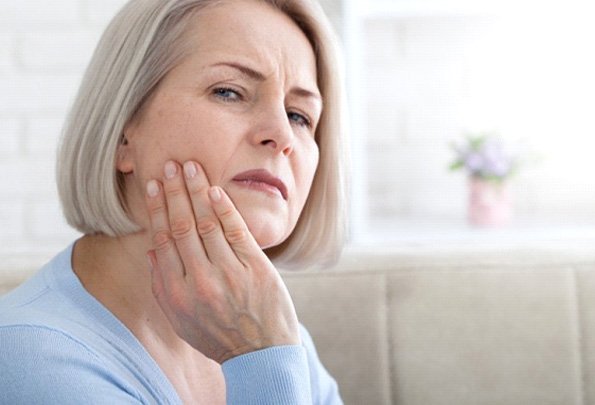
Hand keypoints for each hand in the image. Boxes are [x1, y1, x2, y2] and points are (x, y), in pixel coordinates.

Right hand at [144, 160, 299, 363]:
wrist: (261, 354)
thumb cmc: (217, 334)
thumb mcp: (180, 319)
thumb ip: (162, 285)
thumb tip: (151, 248)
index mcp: (178, 293)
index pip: (163, 240)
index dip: (158, 209)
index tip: (153, 186)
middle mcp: (200, 281)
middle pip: (183, 226)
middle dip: (175, 192)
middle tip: (169, 165)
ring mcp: (229, 274)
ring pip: (208, 224)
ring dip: (197, 192)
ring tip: (190, 167)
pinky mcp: (256, 269)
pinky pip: (237, 232)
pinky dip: (225, 209)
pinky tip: (215, 190)